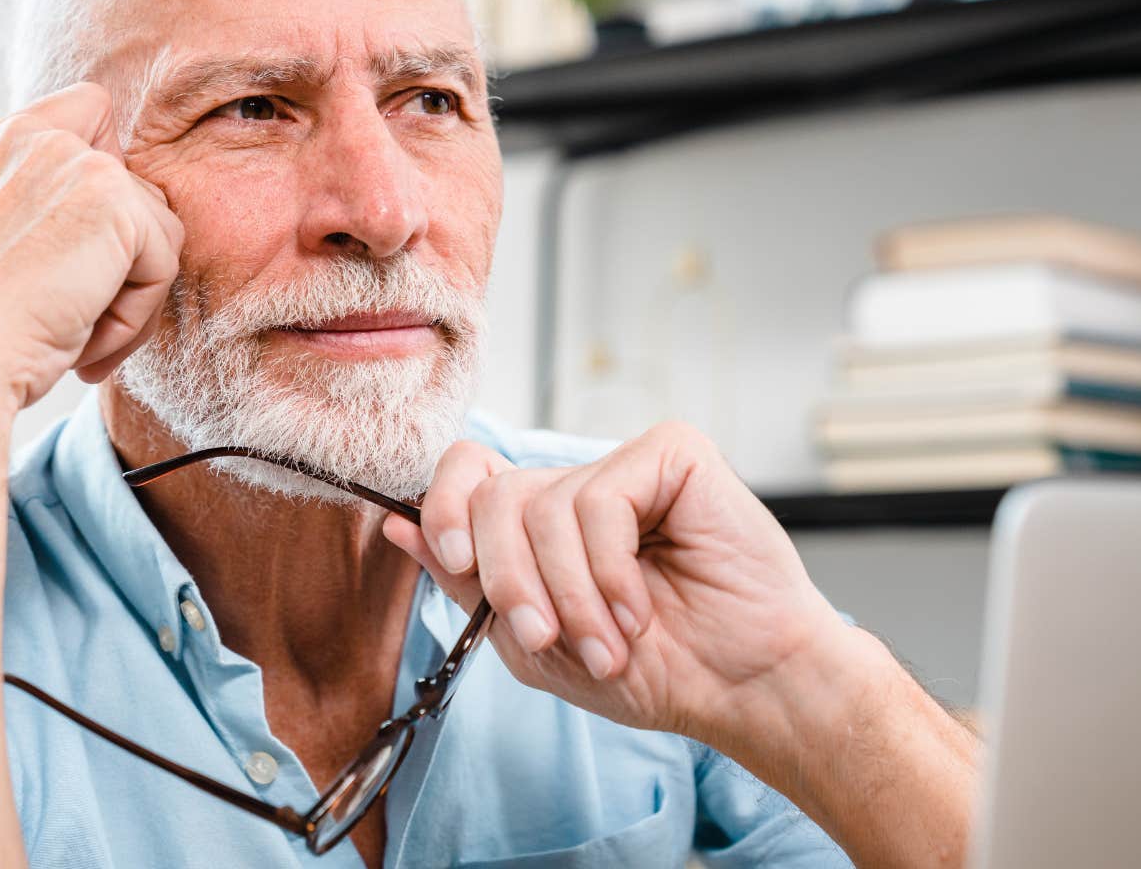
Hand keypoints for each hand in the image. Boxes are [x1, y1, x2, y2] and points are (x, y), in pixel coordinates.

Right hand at [0, 82, 182, 409]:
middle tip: (78, 321)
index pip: (84, 113)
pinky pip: (164, 263)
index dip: (106, 179)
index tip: (74, 256)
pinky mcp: (110, 198)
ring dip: (128, 300)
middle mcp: (24, 139)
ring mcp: (69, 160)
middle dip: (122, 262)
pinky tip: (83, 349)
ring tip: (76, 343)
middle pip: (134, 188)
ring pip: (156, 231)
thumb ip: (33, 222)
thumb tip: (106, 244)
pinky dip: (135, 320)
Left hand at [382, 424, 853, 747]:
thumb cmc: (657, 669)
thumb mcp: (536, 644)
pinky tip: (642, 607)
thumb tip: (396, 524)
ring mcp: (626, 465)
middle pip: (493, 494)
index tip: (455, 561)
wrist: (744, 686)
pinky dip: (610, 571)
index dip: (444, 508)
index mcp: (542, 523)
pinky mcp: (672, 454)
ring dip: (569, 595)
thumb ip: (469, 584)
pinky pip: (600, 500)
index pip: (465, 474)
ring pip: (543, 506)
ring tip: (611, 642)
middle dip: (508, 579)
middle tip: (543, 637)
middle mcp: (578, 484)